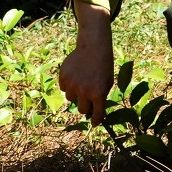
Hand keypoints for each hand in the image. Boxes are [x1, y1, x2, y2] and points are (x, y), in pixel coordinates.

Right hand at [58, 4, 114, 122]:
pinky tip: (75, 76)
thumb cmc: (103, 67)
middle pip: (81, 110)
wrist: (93, 48)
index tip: (94, 123)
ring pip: (71, 99)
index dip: (95, 120)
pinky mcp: (64, 77)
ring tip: (81, 82)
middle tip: (87, 99)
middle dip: (85, 106)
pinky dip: (68, 85)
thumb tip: (93, 113)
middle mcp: (85, 91)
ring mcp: (73, 84)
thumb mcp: (108, 83)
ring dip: (76, 94)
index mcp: (98, 94)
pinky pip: (64, 88)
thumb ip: (101, 98)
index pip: (96, 114)